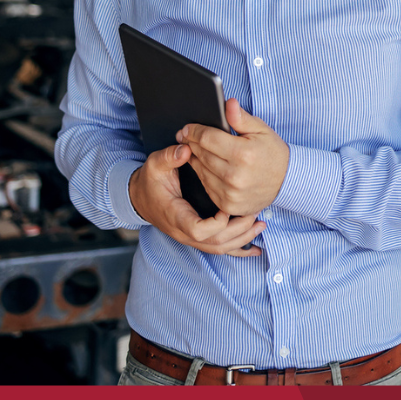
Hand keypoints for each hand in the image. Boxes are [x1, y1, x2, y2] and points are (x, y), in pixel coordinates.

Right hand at [128, 143, 263, 256]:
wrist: (140, 197)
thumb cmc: (150, 181)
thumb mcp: (155, 165)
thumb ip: (169, 157)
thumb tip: (185, 149)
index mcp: (176, 216)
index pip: (198, 230)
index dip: (215, 223)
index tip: (226, 209)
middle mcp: (184, 232)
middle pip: (215, 243)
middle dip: (238, 231)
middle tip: (255, 215)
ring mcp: (191, 237)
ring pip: (219, 248)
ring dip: (242, 239)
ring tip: (260, 224)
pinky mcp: (197, 237)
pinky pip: (219, 249)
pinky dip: (238, 249)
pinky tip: (254, 248)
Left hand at [178, 99, 289, 217]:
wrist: (286, 182)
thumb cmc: (272, 152)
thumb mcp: (261, 129)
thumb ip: (241, 118)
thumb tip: (228, 103)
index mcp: (243, 154)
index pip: (208, 138)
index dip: (194, 131)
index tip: (187, 128)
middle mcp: (235, 175)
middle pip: (201, 154)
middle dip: (192, 143)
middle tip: (186, 136)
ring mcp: (230, 193)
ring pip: (201, 171)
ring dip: (195, 158)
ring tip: (194, 149)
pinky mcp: (228, 205)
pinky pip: (206, 186)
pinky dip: (203, 174)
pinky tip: (205, 165)